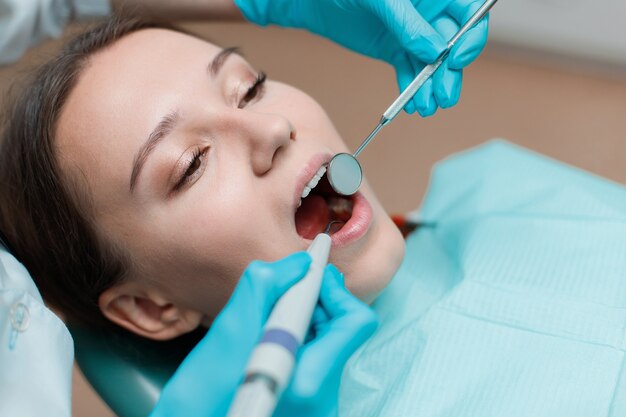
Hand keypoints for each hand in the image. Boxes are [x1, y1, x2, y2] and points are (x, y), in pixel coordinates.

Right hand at [150, 253, 376, 416]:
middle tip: (290, 285)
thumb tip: (297, 264)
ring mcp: (318, 405)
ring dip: (306, 316)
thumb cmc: (200, 395)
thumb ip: (265, 289)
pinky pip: (315, 359)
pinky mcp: (309, 406)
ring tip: (274, 310)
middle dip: (317, 299)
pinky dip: (299, 336)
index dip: (335, 288)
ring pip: (328, 343)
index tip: (313, 268)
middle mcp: (322, 398)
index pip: (354, 321)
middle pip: (341, 330)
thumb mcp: (228, 334)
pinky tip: (272, 332)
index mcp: (308, 380)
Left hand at [234, 0, 488, 116]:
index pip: (467, 14)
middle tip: (443, 95)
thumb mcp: (379, 0)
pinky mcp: (395, 49)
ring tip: (426, 106)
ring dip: (431, 86)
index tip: (456, 59)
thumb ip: (408, 23)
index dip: (469, 37)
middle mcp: (428, 12)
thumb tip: (436, 50)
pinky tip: (413, 104)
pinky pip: (410, 70)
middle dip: (449, 72)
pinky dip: (412, 88)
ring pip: (432, 63)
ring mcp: (413, 32)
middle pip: (453, 44)